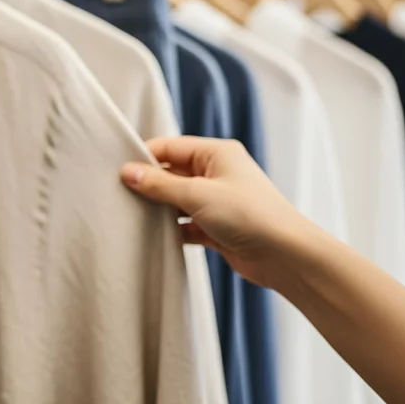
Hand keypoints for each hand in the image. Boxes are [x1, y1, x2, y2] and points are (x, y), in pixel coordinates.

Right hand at [120, 136, 309, 288]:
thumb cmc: (249, 215)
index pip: (170, 147)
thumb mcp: (198, 195)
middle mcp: (216, 173)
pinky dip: (170, 229)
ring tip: (132, 217)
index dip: (144, 157)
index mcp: (216, 154)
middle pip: (171, 173)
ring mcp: (216, 201)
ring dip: (158, 209)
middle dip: (148, 184)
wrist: (285, 256)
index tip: (118, 172)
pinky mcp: (215, 227)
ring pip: (176, 200)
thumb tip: (127, 172)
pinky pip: (184, 223)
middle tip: (120, 196)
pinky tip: (154, 237)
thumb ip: (160, 184)